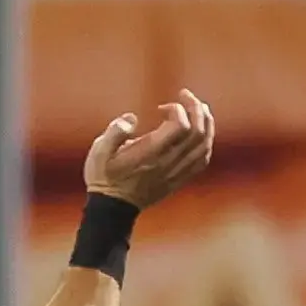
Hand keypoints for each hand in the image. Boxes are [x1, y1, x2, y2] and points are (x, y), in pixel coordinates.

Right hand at [83, 89, 214, 207]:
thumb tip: (132, 118)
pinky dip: (206, 143)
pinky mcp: (179, 179)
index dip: (177, 109)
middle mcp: (168, 162)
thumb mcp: (99, 151)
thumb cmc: (104, 176)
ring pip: (204, 145)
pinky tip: (202, 134)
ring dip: (206, 123)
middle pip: (197, 132)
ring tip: (199, 109)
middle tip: (186, 96)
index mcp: (150, 153)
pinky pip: (202, 160)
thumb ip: (115, 131)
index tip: (161, 106)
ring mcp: (176, 172)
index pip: (180, 126)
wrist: (112, 209)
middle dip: (196, 109)